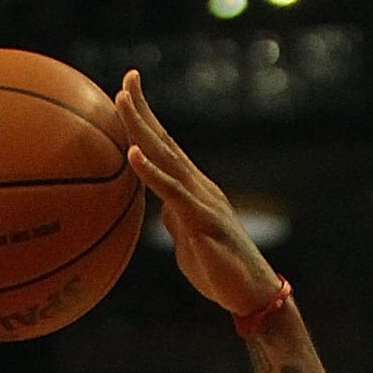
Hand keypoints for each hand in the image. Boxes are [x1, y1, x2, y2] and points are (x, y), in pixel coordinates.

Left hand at [114, 71, 279, 320]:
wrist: (250, 293)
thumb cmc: (219, 272)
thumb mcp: (188, 241)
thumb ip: (173, 219)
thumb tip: (159, 207)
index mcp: (191, 189)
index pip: (165, 148)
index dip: (147, 120)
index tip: (128, 93)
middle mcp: (197, 185)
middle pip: (165, 141)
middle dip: (144, 109)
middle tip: (126, 79)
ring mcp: (201, 199)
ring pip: (166, 156)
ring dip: (142, 128)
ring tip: (123, 101)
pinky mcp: (202, 219)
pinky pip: (172, 191)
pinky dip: (151, 171)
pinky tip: (134, 154)